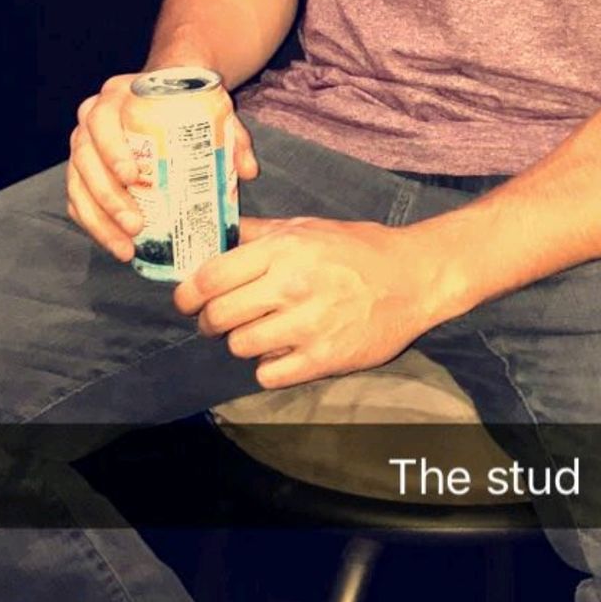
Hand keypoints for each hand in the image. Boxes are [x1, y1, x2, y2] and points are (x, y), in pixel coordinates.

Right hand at [66, 75, 258, 261]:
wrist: (163, 91)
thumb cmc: (185, 100)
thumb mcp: (212, 106)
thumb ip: (233, 135)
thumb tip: (248, 171)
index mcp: (118, 95)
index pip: (103, 120)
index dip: (112, 150)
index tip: (133, 177)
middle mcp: (91, 116)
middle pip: (84, 157)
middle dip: (107, 196)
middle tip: (135, 225)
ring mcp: (82, 143)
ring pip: (77, 183)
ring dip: (98, 219)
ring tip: (126, 246)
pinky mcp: (82, 169)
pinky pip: (76, 199)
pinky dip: (92, 224)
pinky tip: (114, 243)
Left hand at [172, 216, 434, 386]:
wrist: (414, 277)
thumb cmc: (358, 248)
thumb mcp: (307, 227)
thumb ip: (258, 232)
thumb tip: (214, 233)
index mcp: (283, 250)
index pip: (210, 277)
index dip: (187, 293)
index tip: (186, 300)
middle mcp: (291, 286)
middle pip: (218, 316)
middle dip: (209, 321)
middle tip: (217, 321)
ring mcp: (307, 325)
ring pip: (239, 347)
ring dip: (241, 342)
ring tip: (258, 332)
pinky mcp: (323, 358)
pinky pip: (268, 374)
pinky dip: (268, 366)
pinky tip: (282, 350)